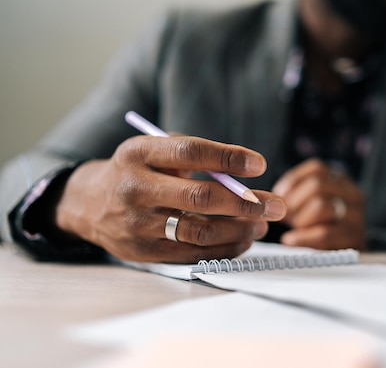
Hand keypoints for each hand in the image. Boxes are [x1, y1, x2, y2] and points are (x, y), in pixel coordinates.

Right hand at [54, 135, 286, 262]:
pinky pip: (192, 255)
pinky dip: (224, 249)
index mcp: (139, 153)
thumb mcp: (153, 150)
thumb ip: (193, 156)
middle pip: (199, 197)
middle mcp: (136, 188)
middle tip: (277, 206)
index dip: (228, 157)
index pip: (190, 151)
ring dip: (239, 230)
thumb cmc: (136, 171)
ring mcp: (138, 224)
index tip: (260, 164)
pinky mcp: (143, 252)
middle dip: (246, 203)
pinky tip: (243, 240)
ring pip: (199, 231)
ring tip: (263, 224)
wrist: (88, 204)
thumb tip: (242, 176)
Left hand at [272, 158, 366, 249]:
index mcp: (342, 181)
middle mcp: (353, 193)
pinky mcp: (355, 237)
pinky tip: (290, 240)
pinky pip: (323, 233)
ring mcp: (357, 215)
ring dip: (300, 219)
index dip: (294, 180)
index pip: (317, 169)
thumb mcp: (312, 204)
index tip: (280, 194)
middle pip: (317, 186)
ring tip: (294, 229)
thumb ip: (298, 195)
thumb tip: (277, 197)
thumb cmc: (324, 225)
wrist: (349, 253)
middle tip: (285, 215)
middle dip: (294, 202)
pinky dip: (302, 237)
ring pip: (320, 206)